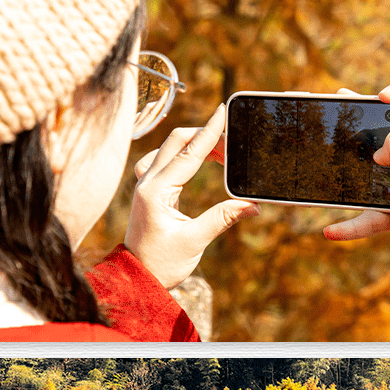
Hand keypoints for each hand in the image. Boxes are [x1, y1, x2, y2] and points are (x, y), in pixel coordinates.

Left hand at [124, 105, 259, 289]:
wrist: (137, 278)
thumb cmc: (162, 264)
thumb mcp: (195, 241)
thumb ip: (223, 218)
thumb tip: (252, 205)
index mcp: (157, 191)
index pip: (188, 153)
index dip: (209, 131)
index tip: (223, 111)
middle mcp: (147, 182)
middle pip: (176, 141)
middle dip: (205, 135)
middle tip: (232, 142)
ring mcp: (144, 184)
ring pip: (168, 148)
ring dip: (194, 143)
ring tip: (220, 154)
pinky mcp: (148, 190)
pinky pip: (163, 159)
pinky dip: (182, 154)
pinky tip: (194, 161)